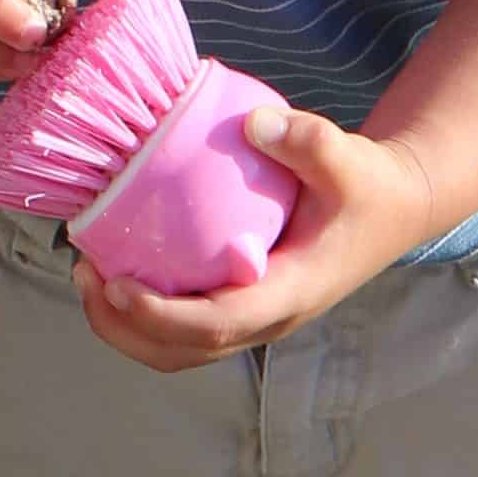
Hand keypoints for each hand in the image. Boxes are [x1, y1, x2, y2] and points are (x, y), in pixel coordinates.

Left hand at [77, 104, 444, 374]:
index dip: (162, 315)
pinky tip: (116, 270)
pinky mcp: (241, 308)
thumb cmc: (367, 186)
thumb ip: (308, 141)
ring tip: (89, 276)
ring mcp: (253, 320)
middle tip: (86, 273)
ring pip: (176, 352)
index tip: (117, 283)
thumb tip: (253, 123)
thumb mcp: (349, 158)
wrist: (391, 210)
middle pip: (183, 353)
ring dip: (124, 327)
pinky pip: (181, 331)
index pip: (218, 324)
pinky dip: (140, 315)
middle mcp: (268, 320)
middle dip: (123, 326)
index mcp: (290, 292)